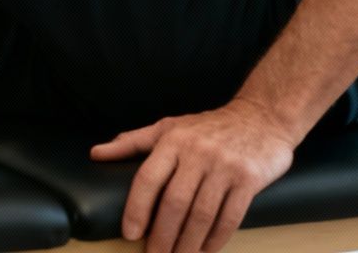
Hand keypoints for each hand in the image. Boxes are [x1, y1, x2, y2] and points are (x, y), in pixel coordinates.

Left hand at [90, 97, 298, 252]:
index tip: (131, 234)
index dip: (137, 209)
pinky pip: (229, 217)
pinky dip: (215, 240)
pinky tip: (205, 250)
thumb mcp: (168, 127)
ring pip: (201, 215)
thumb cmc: (208, 127)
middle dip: (162, 236)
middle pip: (174, 203)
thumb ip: (132, 142)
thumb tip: (95, 154)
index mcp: (173, 140)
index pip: (148, 179)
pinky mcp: (249, 179)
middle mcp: (198, 152)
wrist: (262, 117)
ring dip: (188, 244)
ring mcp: (225, 166)